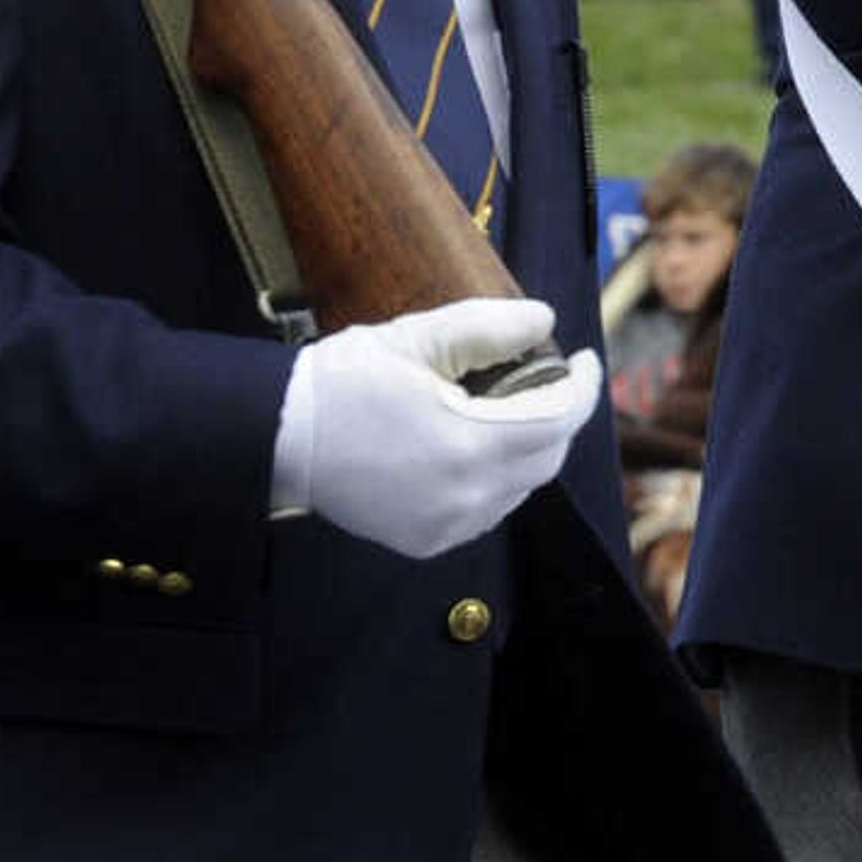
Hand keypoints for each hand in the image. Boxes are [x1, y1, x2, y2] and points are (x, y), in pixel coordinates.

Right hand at [272, 297, 600, 557]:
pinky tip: (471, 447)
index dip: (585, 387)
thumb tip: (545, 321)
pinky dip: (494, 478)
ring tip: (505, 408)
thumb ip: (488, 328)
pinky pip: (488, 510)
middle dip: (557, 415)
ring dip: (526, 447)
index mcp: (469, 444)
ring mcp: (447, 526)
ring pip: (521, 487)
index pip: (561, 420)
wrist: (276, 437)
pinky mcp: (428, 541)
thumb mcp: (416, 339)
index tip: (586, 360)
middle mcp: (466, 496)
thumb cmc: (342, 382)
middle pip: (547, 457)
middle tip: (546, 379)